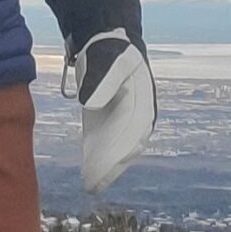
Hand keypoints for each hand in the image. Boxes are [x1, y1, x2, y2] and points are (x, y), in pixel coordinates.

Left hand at [68, 28, 154, 192]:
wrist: (110, 47)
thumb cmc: (110, 53)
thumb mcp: (107, 61)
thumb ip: (101, 81)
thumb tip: (90, 104)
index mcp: (143, 101)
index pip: (132, 131)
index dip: (119, 149)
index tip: (104, 164)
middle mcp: (139, 117)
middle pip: (127, 146)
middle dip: (111, 165)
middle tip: (93, 182)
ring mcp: (127, 124)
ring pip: (119, 151)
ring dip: (106, 168)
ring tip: (90, 184)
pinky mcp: (113, 125)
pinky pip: (109, 147)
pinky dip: (99, 161)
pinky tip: (87, 173)